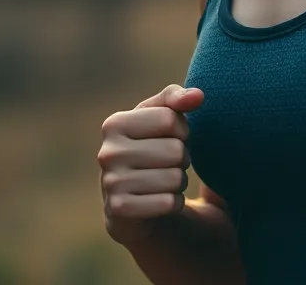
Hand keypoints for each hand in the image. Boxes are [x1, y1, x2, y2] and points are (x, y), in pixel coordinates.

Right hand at [97, 84, 204, 244]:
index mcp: (115, 124)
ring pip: (175, 178)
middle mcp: (107, 152)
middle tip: (167, 165)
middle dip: (182, 159)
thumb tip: (197, 95)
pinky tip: (160, 201)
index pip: (170, 119)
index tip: (171, 138)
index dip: (181, 130)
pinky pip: (169, 203)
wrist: (134, 201)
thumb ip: (178, 99)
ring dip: (179, 182)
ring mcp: (111, 183)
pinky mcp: (120, 210)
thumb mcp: (162, 118)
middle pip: (176, 150)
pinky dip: (174, 203)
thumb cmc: (153, 150)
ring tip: (163, 182)